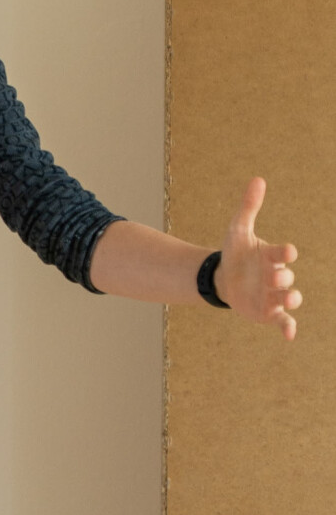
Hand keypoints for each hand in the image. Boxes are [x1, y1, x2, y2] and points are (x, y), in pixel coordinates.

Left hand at [217, 177, 301, 340]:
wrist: (225, 278)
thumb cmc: (236, 253)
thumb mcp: (237, 231)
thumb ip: (248, 208)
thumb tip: (257, 179)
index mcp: (271, 256)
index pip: (282, 254)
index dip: (284, 252)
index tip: (286, 251)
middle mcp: (277, 276)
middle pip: (285, 278)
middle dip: (281, 277)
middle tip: (274, 276)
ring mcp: (274, 295)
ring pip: (288, 299)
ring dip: (289, 299)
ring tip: (287, 298)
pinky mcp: (268, 312)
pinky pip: (282, 321)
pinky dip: (287, 327)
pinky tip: (289, 336)